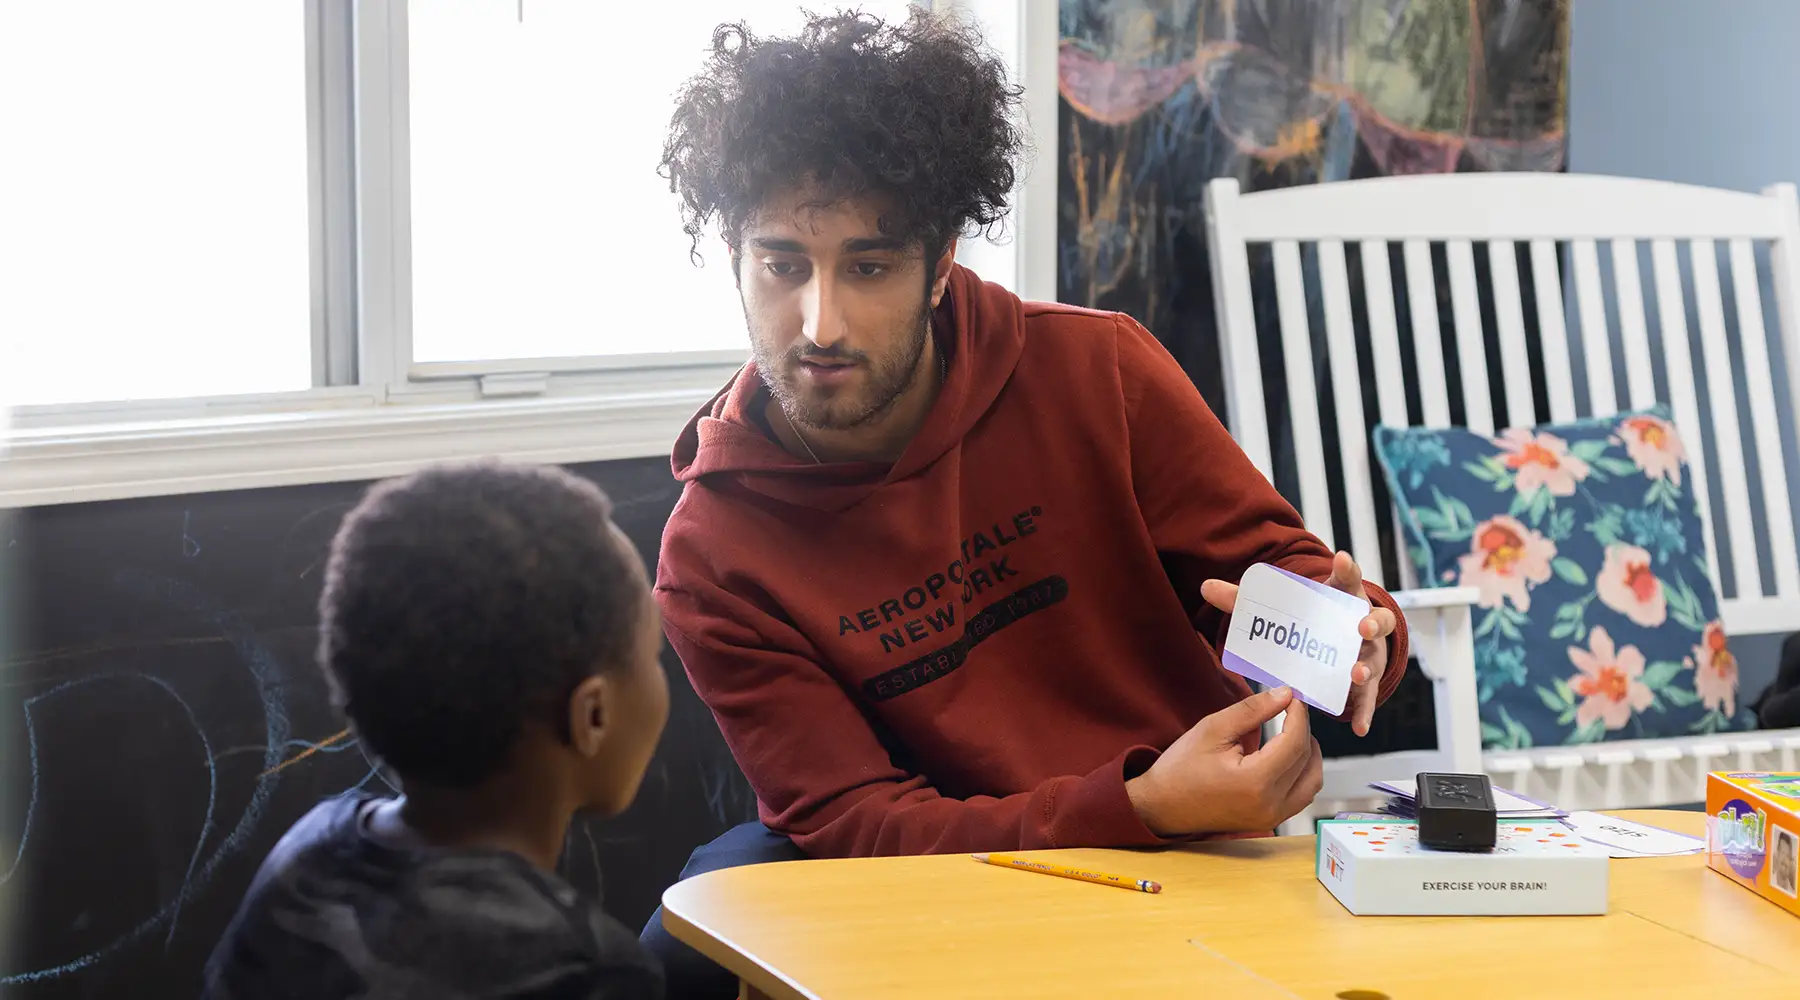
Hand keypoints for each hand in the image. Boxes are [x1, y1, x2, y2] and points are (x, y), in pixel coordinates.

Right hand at [1125, 686, 1323, 836]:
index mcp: (1255, 781)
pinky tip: (1287, 756)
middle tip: (1290, 709)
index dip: (1298, 715)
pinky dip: (1303, 773)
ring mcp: (1272, 817)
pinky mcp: (1270, 821)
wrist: (1162, 806)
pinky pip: (1302, 796)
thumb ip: (1252, 710)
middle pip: (1305, 759)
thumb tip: (1285, 695)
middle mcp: (1270, 804)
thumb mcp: (1213, 728)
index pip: (1294, 742)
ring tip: (1292, 732)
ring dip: (1309, 753)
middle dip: (1304, 729)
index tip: (1292, 697)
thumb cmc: (1181, 767)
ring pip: (1312, 780)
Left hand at [1200, 551, 1398, 736]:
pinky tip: (1358, 727)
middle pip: (1377, 619)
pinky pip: (1368, 698)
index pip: (1348, 580)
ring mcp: (1367, 654)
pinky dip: (1365, 711)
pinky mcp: (1366, 682)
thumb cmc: (1310, 618)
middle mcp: (1361, 624)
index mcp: (1341, 598)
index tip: (1342, 560)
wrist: (1336, 643)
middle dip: (1371, 622)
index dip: (1348, 570)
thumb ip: (1245, 599)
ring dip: (1366, 667)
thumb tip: (1206, 587)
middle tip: (1360, 627)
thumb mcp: (1282, 606)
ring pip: (1374, 659)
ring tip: (1355, 674)